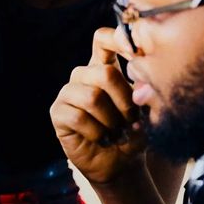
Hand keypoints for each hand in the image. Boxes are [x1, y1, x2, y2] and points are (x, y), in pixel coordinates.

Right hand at [50, 27, 145, 184]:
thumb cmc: (133, 133)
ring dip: (112, 120)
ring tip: (117, 132)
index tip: (136, 55)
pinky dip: (97, 132)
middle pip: (105, 72)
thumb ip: (143, 95)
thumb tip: (139, 90)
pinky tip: (101, 139)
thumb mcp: (145, 112)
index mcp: (104, 66)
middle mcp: (84, 75)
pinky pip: (78, 116)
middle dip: (125, 101)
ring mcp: (68, 92)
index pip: (102, 39)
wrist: (120, 164)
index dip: (117, 39)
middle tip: (132, 119)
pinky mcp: (58, 112)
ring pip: (93, 97)